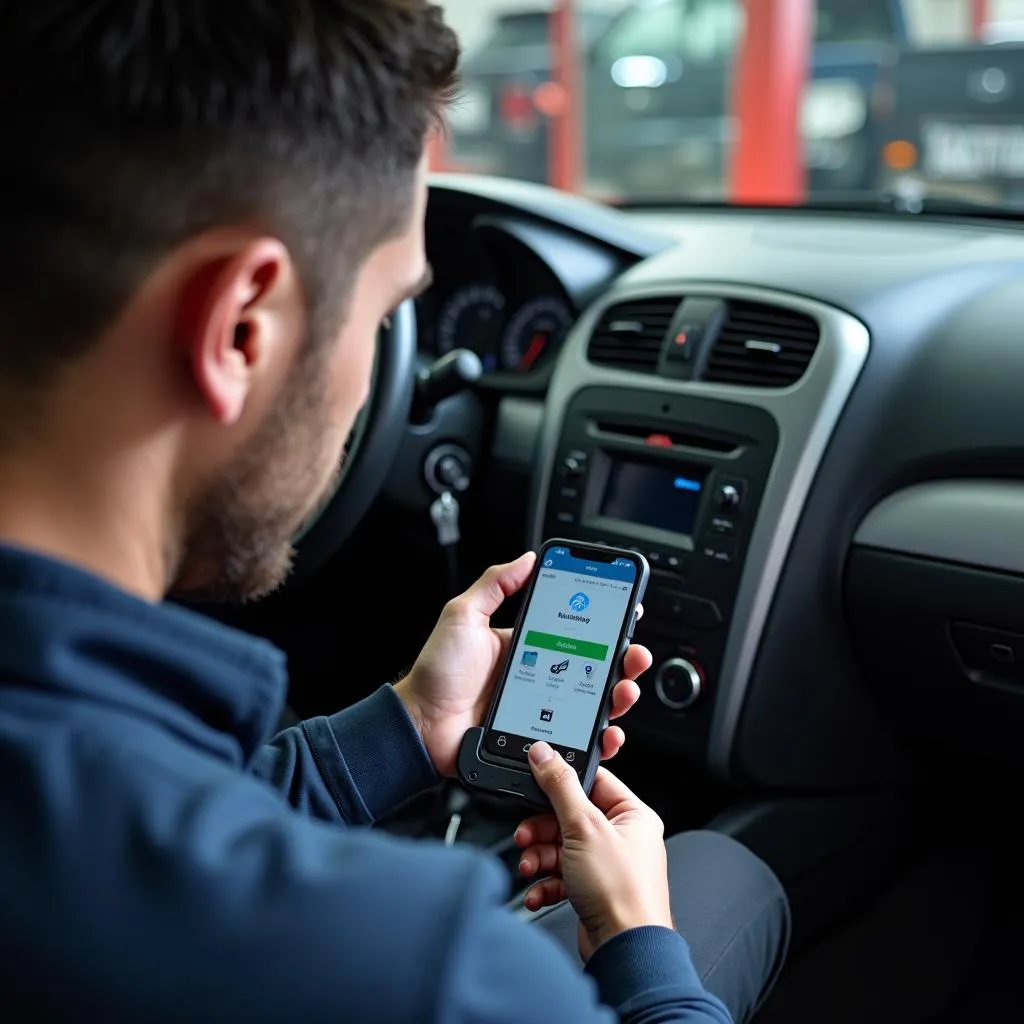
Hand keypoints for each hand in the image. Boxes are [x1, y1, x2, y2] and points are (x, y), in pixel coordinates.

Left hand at [395, 552, 651, 776]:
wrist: (420, 724)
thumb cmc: (437, 672)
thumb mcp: (463, 616)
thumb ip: (494, 585)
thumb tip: (527, 558)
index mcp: (528, 645)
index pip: (576, 629)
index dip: (605, 623)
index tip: (627, 611)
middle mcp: (542, 675)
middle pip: (596, 667)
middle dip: (624, 659)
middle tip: (633, 653)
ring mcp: (543, 709)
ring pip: (595, 704)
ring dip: (619, 695)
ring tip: (625, 688)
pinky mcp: (540, 740)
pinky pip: (577, 740)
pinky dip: (600, 738)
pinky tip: (607, 731)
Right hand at [515, 747, 672, 960]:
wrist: (625, 950)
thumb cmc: (622, 892)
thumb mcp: (583, 827)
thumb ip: (560, 787)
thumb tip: (545, 754)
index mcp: (632, 814)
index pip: (592, 782)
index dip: (561, 782)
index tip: (536, 779)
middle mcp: (622, 838)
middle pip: (569, 816)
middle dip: (542, 829)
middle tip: (526, 834)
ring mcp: (607, 866)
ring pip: (561, 848)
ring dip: (539, 857)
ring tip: (529, 866)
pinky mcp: (592, 891)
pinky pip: (562, 877)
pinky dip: (545, 882)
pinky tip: (538, 891)